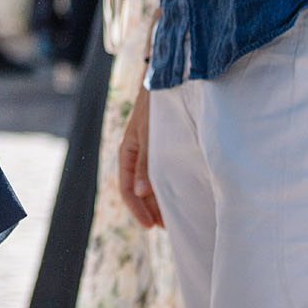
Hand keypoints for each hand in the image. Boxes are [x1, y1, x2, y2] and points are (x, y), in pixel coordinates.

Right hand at [116, 77, 162, 228]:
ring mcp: (149, 151)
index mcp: (127, 152)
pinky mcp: (162, 147)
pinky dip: (168, 186)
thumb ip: (146, 163)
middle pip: (140, 190)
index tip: (151, 226)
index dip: (138, 210)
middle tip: (168, 226)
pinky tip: (181, 193)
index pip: (126, 189)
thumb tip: (140, 192)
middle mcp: (136, 154)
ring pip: (151, 183)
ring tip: (176, 214)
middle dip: (151, 209)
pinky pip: (162, 173)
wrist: (168, 80)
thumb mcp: (150, 135)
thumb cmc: (156, 106)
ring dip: (160, 200)